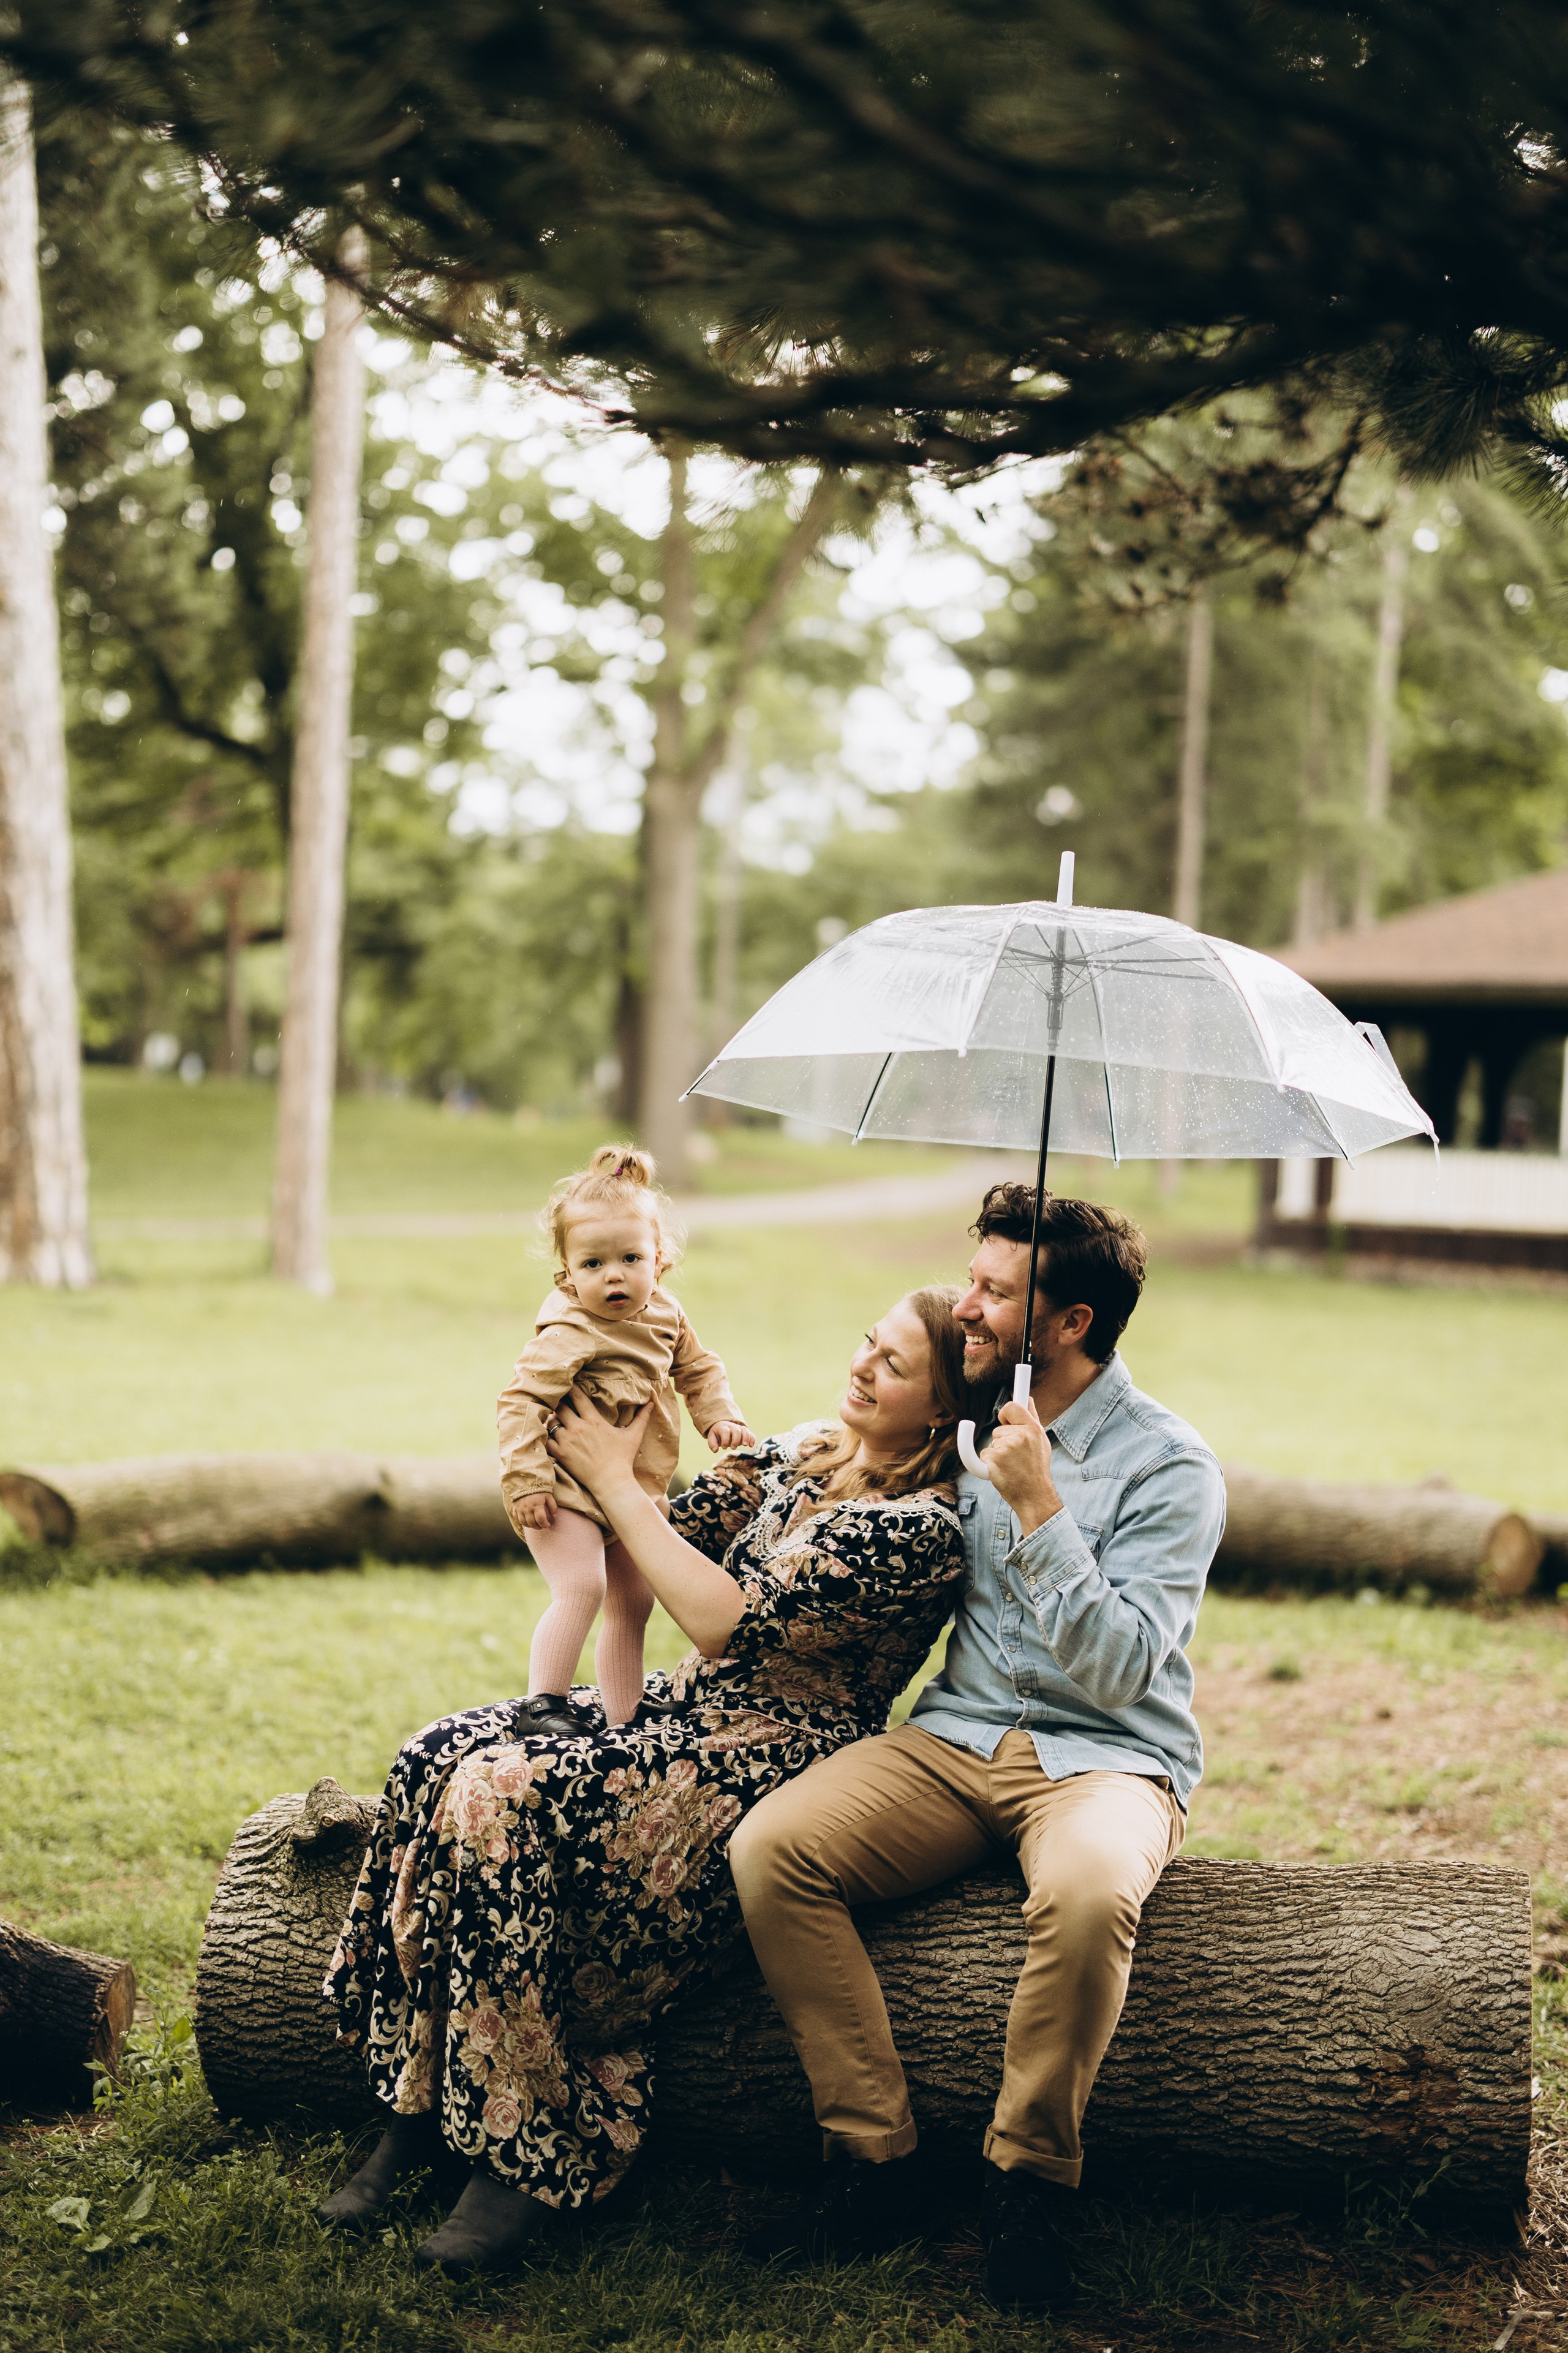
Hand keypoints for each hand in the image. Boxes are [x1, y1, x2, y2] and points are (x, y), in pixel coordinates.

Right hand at [517, 1492, 556, 1530]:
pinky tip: (527, 1521)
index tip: (548, 1525)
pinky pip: (517, 1519)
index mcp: (536, 1505)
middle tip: (542, 1526)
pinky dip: (522, 1522)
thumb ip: (552, 1506)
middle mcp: (527, 1508)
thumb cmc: (538, 1489)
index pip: (541, 1519)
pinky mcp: (515, 1508)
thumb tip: (554, 1516)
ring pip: (524, 1523)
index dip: (545, 1524)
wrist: (525, 1482)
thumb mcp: (548, 1495)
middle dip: (538, 1527)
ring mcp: (520, 1509)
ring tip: (535, 1524)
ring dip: (530, 1526)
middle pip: (532, 1523)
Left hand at [546, 1389, 651, 1498]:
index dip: (570, 1388)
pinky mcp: (561, 1454)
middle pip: (560, 1406)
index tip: (568, 1385)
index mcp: (594, 1420)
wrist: (611, 1482)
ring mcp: (568, 1441)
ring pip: (551, 1422)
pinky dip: (546, 1437)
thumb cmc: (623, 1458)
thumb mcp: (634, 1435)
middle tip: (558, 1403)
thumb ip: (642, 1417)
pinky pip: (547, 1440)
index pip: (577, 1396)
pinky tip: (551, 1436)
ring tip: (555, 1421)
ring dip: (552, 1420)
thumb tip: (652, 1403)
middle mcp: (578, 1428)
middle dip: (558, 1403)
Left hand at [706, 1420, 755, 1452]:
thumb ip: (712, 1443)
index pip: (725, 1431)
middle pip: (736, 1430)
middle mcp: (732, 1427)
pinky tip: (751, 1445)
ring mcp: (739, 1429)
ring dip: (746, 1437)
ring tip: (745, 1445)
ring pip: (745, 1430)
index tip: (723, 1448)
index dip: (725, 1440)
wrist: (724, 1427)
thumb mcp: (712, 1437)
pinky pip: (751, 1433)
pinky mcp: (745, 1433)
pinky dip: (752, 1439)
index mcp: (723, 1428)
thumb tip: (715, 1450)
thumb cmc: (718, 1434)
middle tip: (733, 1448)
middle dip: (736, 1439)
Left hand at [982, 1397, 1062, 1536]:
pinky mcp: (995, 1458)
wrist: (1034, 1496)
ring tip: (1012, 1466)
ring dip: (997, 1453)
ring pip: (992, 1443)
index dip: (1005, 1413)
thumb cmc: (1036, 1468)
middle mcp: (1021, 1435)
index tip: (1003, 1416)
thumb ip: (1032, 1418)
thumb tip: (1028, 1398)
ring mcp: (1007, 1447)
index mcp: (1033, 1429)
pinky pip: (985, 1454)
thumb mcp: (1041, 1441)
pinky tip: (1003, 1471)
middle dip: (1003, 1441)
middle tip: (1016, 1456)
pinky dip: (990, 1463)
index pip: (1012, 1407)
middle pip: (998, 1429)